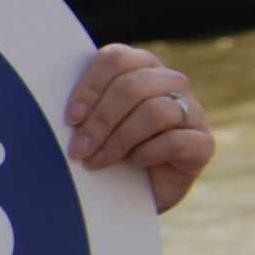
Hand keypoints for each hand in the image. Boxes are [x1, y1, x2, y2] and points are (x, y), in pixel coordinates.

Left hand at [67, 44, 211, 212]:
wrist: (133, 195)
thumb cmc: (106, 150)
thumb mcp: (89, 124)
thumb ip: (82, 106)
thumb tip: (51, 101)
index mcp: (140, 66)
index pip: (116, 58)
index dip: (90, 87)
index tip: (70, 118)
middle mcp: (171, 82)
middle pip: (132, 86)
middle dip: (100, 120)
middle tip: (78, 149)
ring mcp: (192, 111)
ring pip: (155, 111)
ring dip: (118, 140)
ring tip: (96, 161)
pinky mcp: (204, 142)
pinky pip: (176, 140)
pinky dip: (146, 153)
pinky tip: (132, 164)